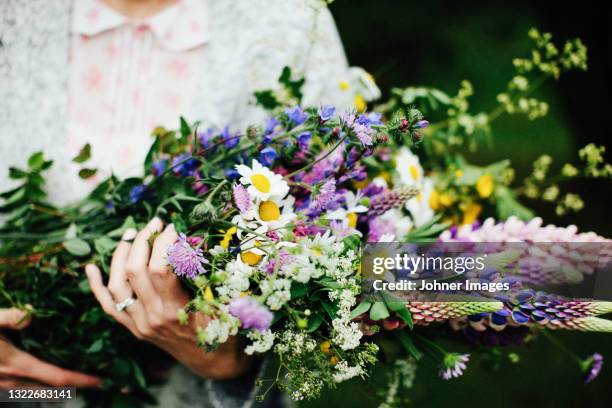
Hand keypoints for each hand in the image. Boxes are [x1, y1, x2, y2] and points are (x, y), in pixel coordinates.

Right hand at [0, 308, 101, 388]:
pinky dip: (43, 385)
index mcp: (18, 364)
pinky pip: (28, 389)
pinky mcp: (2, 383)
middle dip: (75, 386)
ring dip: (60, 387)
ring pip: (40, 390)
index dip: (80, 380)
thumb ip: (10, 317)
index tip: (98, 380)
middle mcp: (15, 379)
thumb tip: (29, 314)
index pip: (57, 377)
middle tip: (95, 379)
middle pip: (53, 389)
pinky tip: (48, 373)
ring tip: (78, 376)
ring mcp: (7, 384)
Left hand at [86, 218, 251, 379]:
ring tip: (131, 235)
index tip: (173, 227)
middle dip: (142, 240)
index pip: (160, 268)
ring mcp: (140, 324)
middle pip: (135, 270)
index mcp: (177, 309)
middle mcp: (154, 317)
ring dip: (121, 256)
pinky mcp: (134, 329)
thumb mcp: (221, 301)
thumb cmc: (223, 328)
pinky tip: (91, 267)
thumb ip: (206, 275)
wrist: (213, 362)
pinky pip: (109, 307)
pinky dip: (97, 286)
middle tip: (155, 224)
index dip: (163, 242)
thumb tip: (192, 239)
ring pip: (117, 285)